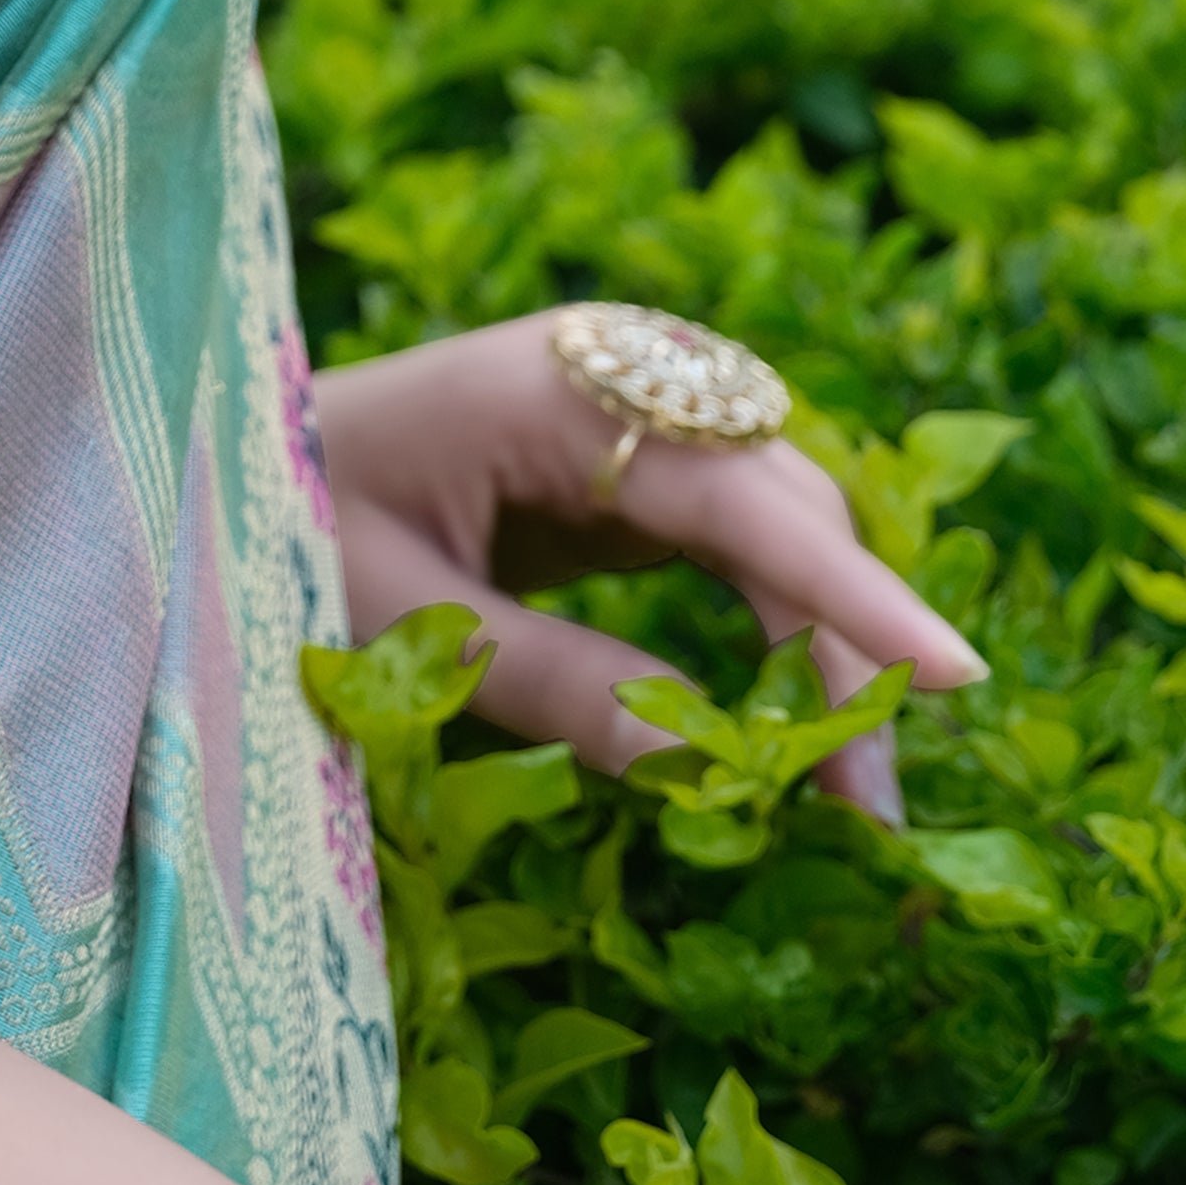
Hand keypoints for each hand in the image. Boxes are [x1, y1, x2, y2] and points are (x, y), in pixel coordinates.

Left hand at [312, 310, 984, 810]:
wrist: (231, 450)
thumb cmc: (293, 523)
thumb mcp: (404, 624)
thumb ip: (555, 688)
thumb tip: (709, 776)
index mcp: (557, 388)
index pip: (740, 496)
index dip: (851, 592)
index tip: (954, 673)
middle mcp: (617, 375)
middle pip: (782, 501)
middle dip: (848, 643)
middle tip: (874, 808)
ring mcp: (630, 408)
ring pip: (777, 517)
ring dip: (823, 642)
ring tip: (846, 789)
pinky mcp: (628, 458)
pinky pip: (735, 535)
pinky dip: (776, 622)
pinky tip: (791, 719)